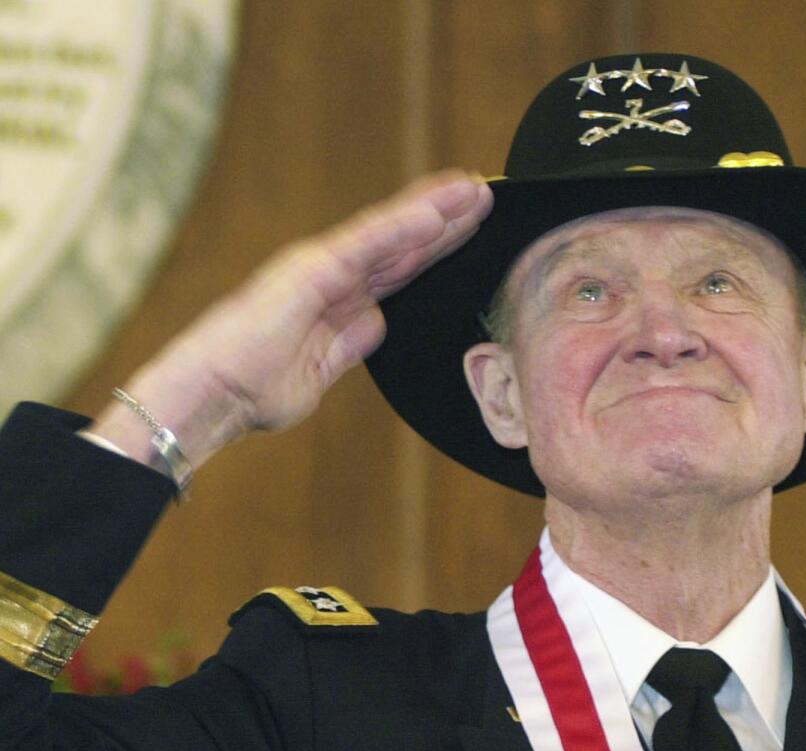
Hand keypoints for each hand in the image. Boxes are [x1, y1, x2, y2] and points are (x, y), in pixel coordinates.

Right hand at [87, 169, 492, 470]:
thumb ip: (350, 344)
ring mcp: (321, 268)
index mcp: (338, 300)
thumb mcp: (319, 370)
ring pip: (391, 233)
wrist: (212, 400)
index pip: (399, 268)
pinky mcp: (311, 272)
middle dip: (447, 221)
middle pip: (403, 244)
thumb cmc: (253, 390)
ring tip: (475, 190)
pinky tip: (437, 215)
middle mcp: (332, 275)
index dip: (436, 248)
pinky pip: (367, 246)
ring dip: (434, 210)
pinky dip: (403, 229)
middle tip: (487, 195)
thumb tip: (377, 321)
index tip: (471, 229)